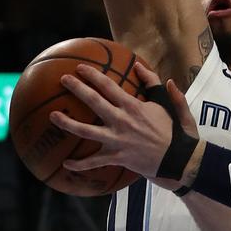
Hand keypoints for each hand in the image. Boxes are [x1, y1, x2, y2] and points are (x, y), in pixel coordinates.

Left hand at [50, 62, 196, 179]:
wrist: (178, 158)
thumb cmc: (174, 131)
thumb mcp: (167, 103)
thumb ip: (154, 83)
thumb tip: (140, 66)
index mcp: (133, 106)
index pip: (108, 86)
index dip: (93, 76)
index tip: (80, 68)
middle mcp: (121, 120)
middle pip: (94, 102)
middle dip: (77, 88)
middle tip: (62, 79)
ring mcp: (117, 140)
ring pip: (86, 131)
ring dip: (67, 123)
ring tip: (52, 116)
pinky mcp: (116, 157)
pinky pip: (94, 162)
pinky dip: (79, 164)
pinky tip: (66, 163)